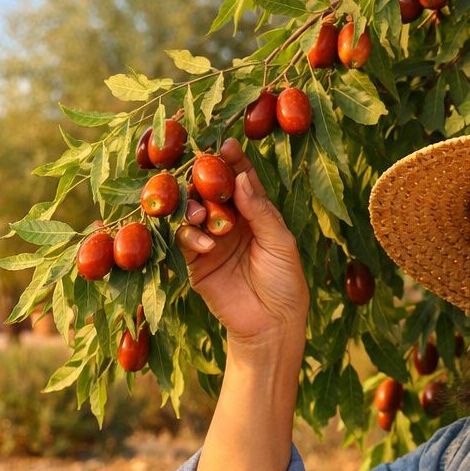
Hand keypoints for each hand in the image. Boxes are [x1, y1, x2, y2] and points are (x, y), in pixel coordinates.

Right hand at [175, 139, 308, 352]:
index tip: (225, 145)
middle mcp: (229, 221)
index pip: (239, 178)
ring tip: (202, 215)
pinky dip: (191, 238)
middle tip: (200, 174)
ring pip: (192, 213)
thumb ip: (259, 210)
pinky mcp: (195, 264)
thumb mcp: (280, 242)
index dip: (232, 162)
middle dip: (205, 181)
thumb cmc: (285, 281)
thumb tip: (241, 176)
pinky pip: (184, 242)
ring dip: (194, 208)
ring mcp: (210, 241)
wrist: (272, 324)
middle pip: (210, 191)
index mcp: (253, 212)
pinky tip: (206, 245)